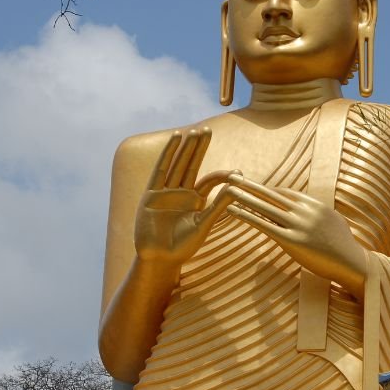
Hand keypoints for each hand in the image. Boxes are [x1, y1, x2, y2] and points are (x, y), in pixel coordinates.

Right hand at [134, 128, 235, 271]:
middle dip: (199, 148)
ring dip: (186, 147)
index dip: (222, 175)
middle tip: (207, 130)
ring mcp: (166, 192)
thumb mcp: (204, 224)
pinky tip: (175, 139)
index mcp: (195, 201)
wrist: (160, 259)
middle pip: (192, 165)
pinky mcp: (152, 193)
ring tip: (194, 131)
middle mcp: (181, 193)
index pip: (209, 181)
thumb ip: (219, 205)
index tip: (237, 172)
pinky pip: (161, 169)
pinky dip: (168, 153)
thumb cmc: (183, 247)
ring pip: (178, 164)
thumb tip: (237, 187)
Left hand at [226, 174, 368, 297]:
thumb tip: (308, 211)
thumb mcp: (332, 222)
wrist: (353, 263)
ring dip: (244, 197)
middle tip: (233, 176)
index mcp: (314, 205)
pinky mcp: (292, 240)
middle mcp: (304, 211)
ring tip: (228, 190)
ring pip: (265, 207)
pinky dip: (247, 216)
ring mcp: (298, 225)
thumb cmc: (343, 247)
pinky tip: (233, 211)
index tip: (251, 185)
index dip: (266, 190)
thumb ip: (317, 214)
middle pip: (271, 195)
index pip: (285, 193)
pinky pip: (264, 225)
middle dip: (250, 186)